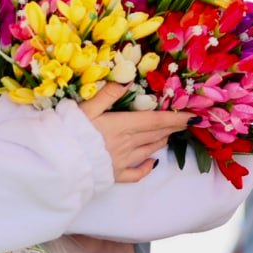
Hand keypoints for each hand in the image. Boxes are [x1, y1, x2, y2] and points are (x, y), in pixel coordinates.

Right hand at [79, 83, 193, 182]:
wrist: (57, 163)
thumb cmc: (70, 132)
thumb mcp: (87, 107)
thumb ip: (108, 94)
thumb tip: (128, 78)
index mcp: (123, 125)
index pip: (157, 120)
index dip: (176, 118)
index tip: (194, 116)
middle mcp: (128, 144)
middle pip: (156, 134)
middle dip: (172, 127)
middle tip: (184, 122)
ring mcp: (123, 161)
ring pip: (149, 150)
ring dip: (161, 141)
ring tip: (169, 134)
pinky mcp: (115, 175)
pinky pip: (137, 173)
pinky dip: (147, 167)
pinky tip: (153, 163)